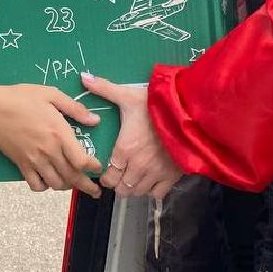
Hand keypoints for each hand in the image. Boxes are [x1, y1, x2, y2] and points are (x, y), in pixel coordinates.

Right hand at [0, 85, 103, 197]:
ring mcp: (34, 160)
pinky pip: (36, 185)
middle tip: (95, 190)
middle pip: (72, 177)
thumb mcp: (51, 94)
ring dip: (68, 187)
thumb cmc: (20, 98)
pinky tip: (50, 181)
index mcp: (59, 133)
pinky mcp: (22, 165)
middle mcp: (49, 151)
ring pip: (56, 183)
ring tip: (74, 185)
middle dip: (87, 186)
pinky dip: (45, 187)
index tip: (98, 167)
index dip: (93, 167)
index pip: (82, 161)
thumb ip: (75, 108)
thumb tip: (95, 120)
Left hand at [81, 73, 182, 198]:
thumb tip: (83, 77)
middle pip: (122, 188)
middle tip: (119, 174)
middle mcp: (138, 166)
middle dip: (118, 183)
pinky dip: (152, 190)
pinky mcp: (172, 176)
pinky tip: (151, 179)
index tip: (105, 172)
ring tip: (133, 177)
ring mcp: (156, 173)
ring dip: (134, 187)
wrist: (189, 111)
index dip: (105, 177)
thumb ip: (104, 89)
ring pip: (138, 192)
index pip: (108, 176)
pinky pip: (157, 194)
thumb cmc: (156, 104)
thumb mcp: (128, 95)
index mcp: (124, 150)